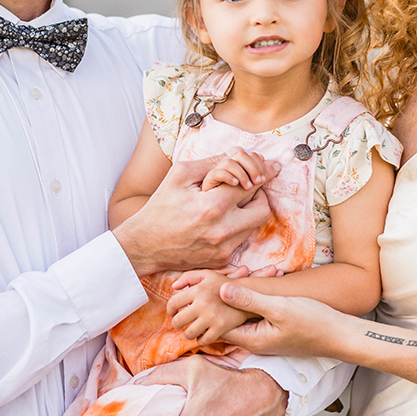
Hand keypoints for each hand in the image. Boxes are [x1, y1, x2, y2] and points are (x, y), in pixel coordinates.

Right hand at [113, 154, 279, 277]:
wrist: (145, 244)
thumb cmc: (161, 206)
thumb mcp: (180, 175)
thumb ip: (212, 162)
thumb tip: (239, 154)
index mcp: (212, 207)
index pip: (252, 185)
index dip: (262, 173)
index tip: (271, 167)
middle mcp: (222, 231)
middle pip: (262, 210)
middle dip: (259, 195)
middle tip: (249, 188)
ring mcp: (223, 249)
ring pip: (254, 227)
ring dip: (248, 212)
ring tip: (232, 204)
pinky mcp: (221, 261)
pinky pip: (241, 240)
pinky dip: (236, 228)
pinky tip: (221, 221)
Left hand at [167, 269, 248, 342]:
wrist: (248, 293)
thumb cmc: (223, 283)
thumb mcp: (206, 274)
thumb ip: (188, 277)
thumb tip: (173, 287)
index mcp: (197, 290)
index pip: (172, 304)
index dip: (169, 310)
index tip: (173, 312)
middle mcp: (203, 304)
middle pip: (178, 321)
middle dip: (177, 323)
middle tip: (181, 322)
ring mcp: (212, 317)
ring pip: (189, 333)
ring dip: (188, 332)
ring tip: (191, 328)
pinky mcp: (221, 328)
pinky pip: (203, 340)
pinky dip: (201, 339)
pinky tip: (203, 333)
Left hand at [219, 282, 350, 359]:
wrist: (340, 334)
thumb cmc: (314, 322)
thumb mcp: (280, 308)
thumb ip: (250, 300)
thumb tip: (221, 290)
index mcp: (252, 340)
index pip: (218, 325)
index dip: (213, 305)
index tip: (214, 283)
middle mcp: (255, 341)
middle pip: (230, 319)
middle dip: (227, 296)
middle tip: (233, 272)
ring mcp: (265, 336)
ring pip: (244, 314)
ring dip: (244, 294)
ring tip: (251, 272)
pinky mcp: (274, 330)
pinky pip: (257, 313)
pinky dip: (256, 298)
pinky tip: (266, 279)